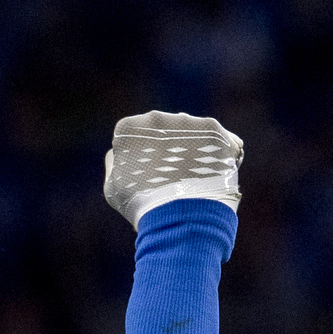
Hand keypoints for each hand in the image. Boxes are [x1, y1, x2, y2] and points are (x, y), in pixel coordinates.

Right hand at [103, 110, 243, 227]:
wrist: (180, 216)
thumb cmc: (142, 204)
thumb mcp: (113, 186)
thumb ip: (115, 163)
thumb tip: (119, 151)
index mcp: (129, 128)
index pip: (133, 136)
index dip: (138, 155)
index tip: (144, 173)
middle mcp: (158, 117)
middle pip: (163, 130)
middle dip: (167, 148)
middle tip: (170, 176)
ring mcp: (189, 122)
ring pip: (191, 133)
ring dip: (192, 150)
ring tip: (192, 179)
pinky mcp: (216, 131)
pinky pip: (219, 139)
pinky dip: (217, 154)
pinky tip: (211, 174)